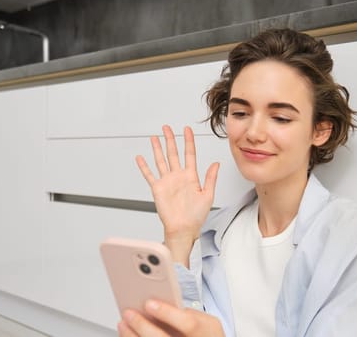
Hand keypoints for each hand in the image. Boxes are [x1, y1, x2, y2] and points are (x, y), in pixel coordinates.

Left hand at [117, 299, 224, 336]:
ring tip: (123, 322)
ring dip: (132, 335)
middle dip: (142, 325)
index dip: (167, 313)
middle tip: (128, 313)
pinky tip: (127, 333)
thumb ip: (186, 312)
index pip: (187, 323)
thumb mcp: (206, 321)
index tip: (149, 303)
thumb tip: (157, 302)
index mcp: (203, 331)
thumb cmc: (205, 335)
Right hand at [136, 125, 219, 265]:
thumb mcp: (208, 195)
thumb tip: (216, 163)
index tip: (187, 130)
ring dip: (157, 149)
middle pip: (173, 153)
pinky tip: (140, 158)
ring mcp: (167, 181)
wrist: (183, 229)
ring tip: (154, 137)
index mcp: (191, 176)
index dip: (189, 141)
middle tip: (167, 128)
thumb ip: (211, 178)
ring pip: (161, 160)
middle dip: (170, 139)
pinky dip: (144, 166)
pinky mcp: (158, 189)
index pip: (189, 154)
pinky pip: (149, 175)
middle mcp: (178, 176)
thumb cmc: (196, 216)